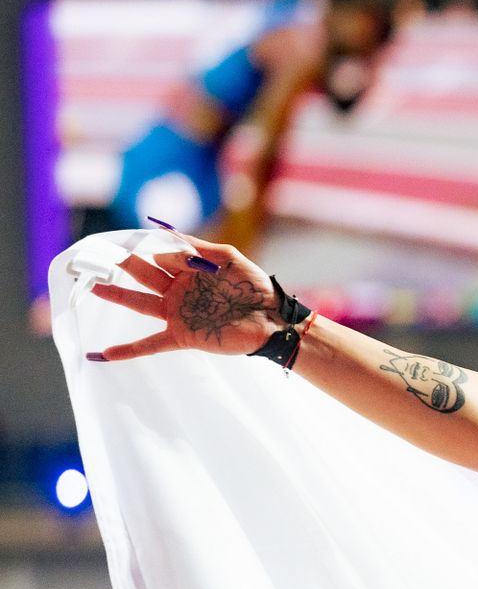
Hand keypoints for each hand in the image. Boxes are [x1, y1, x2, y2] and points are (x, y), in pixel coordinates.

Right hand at [85, 231, 279, 362]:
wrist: (273, 320)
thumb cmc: (255, 287)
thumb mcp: (229, 258)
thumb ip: (198, 248)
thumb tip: (166, 234)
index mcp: (189, 269)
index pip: (158, 254)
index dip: (142, 246)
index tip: (120, 239)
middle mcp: (179, 290)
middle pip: (144, 275)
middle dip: (121, 265)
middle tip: (96, 256)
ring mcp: (179, 313)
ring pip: (141, 304)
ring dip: (117, 296)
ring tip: (93, 288)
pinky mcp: (184, 335)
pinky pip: (152, 343)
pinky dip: (130, 350)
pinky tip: (106, 354)